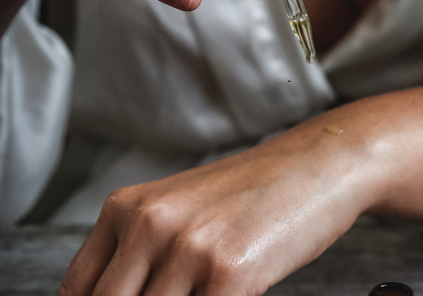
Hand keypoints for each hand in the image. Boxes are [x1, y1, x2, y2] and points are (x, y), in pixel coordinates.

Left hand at [58, 131, 377, 295]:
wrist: (318, 166)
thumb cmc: (257, 191)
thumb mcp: (182, 210)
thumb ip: (142, 253)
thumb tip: (121, 294)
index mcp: (127, 208)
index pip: (78, 291)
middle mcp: (149, 225)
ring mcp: (189, 248)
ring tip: (206, 291)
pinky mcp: (231, 272)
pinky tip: (237, 294)